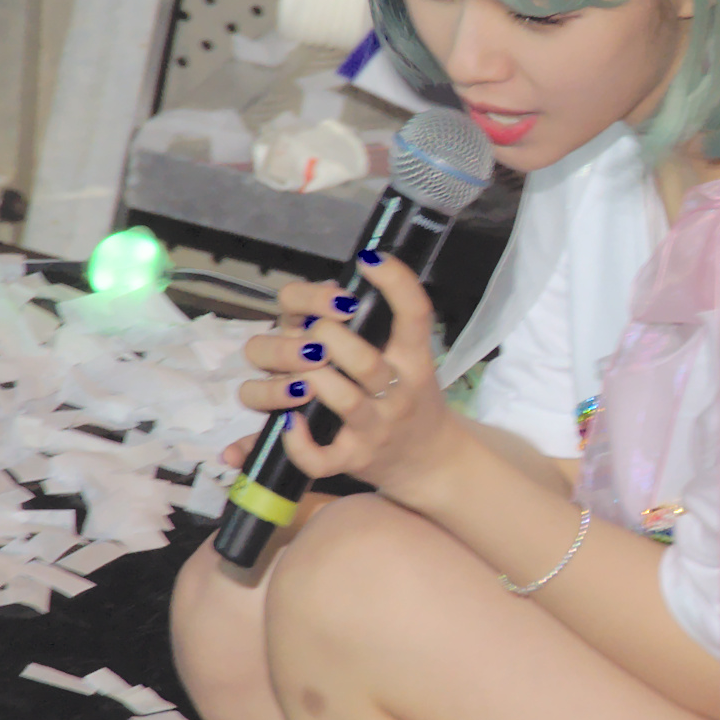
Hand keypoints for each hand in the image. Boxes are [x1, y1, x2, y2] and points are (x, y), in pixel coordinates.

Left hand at [224, 255, 452, 496]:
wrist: (430, 460)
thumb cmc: (407, 397)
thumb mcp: (407, 356)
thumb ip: (376, 322)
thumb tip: (331, 283)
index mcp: (412, 358)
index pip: (415, 314)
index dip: (395, 282)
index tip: (369, 259)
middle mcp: (398, 392)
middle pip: (364, 360)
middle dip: (323, 336)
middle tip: (308, 332)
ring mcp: (375, 428)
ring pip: (340, 399)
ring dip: (305, 378)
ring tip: (293, 370)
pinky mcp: (352, 460)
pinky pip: (320, 457)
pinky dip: (298, 442)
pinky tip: (288, 421)